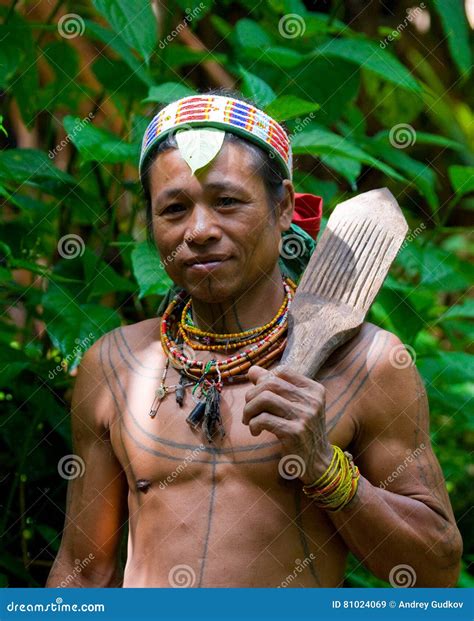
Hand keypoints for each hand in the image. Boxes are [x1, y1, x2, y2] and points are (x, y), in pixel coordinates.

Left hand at [242, 365, 333, 483]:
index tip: (258, 395)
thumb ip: (275, 387)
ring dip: (249, 410)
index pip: (283, 372)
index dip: (265, 380)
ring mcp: (305, 416)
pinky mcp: (295, 433)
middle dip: (252, 395)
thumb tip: (252, 370)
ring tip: (249, 420)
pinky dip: (253, 424)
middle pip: (271, 384)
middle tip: (249, 410)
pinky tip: (255, 431)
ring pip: (265, 398)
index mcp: (314, 390)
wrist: (318, 462)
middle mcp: (312, 400)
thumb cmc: (302, 431)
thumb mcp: (294, 406)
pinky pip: (263, 419)